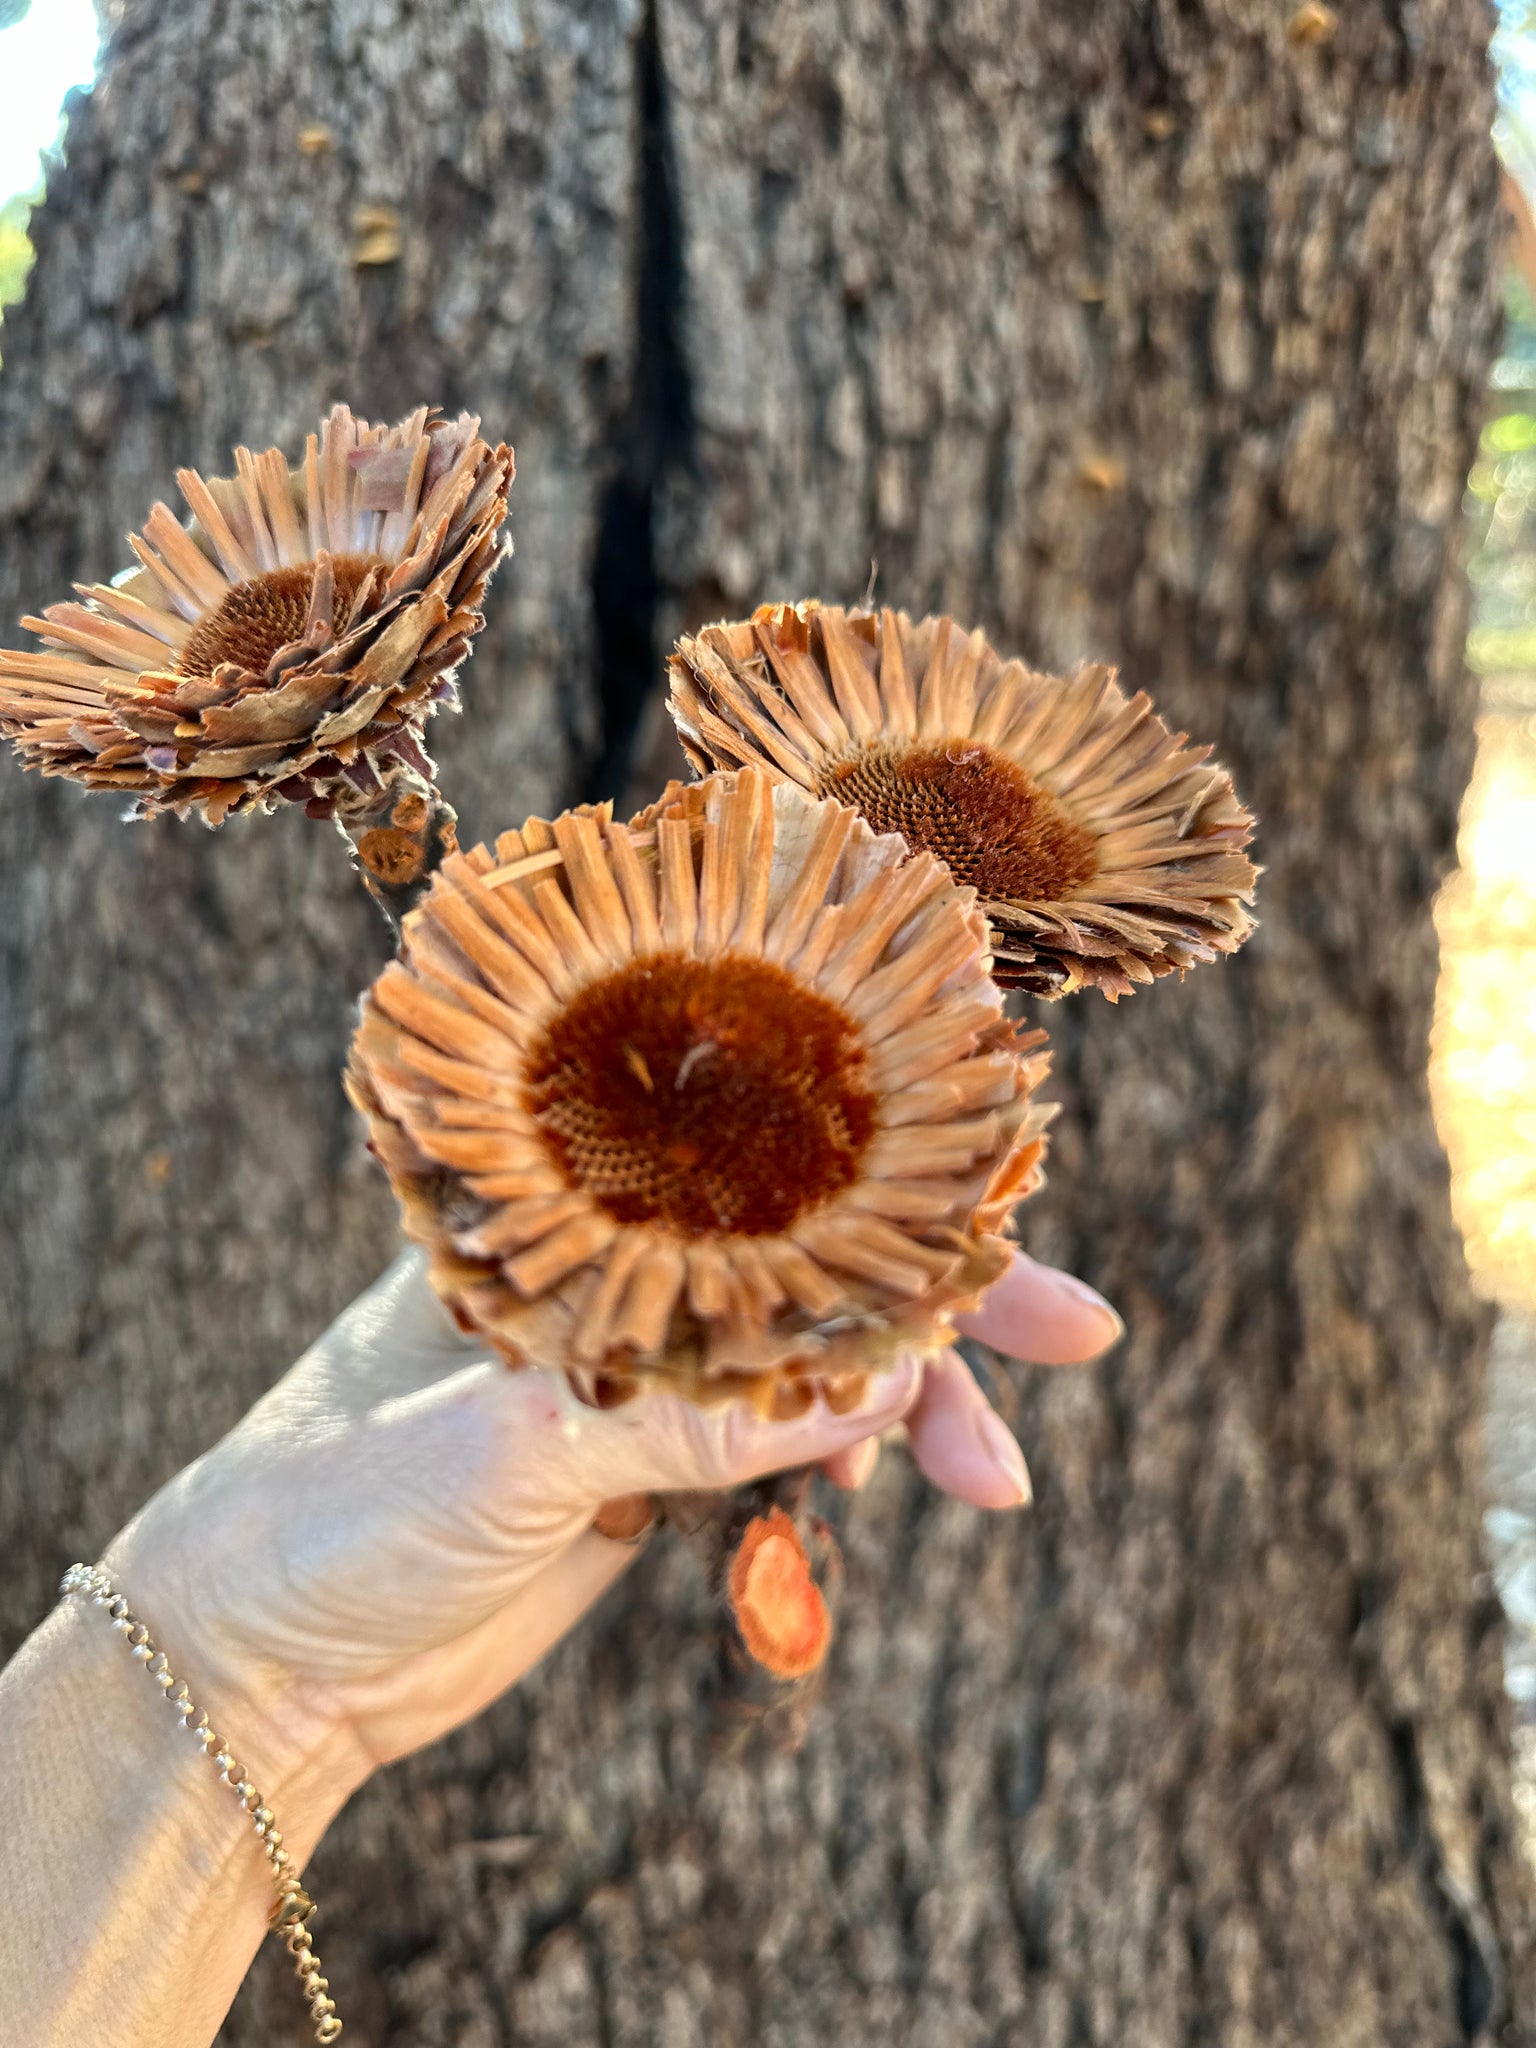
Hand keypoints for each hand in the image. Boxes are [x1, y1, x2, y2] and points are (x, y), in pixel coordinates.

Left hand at [104, 1250, 1120, 1830]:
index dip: (882, 1176)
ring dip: (906, 1404)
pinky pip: (774, 1446)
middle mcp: (608, 1268)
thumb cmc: (330, 1508)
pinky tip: (867, 1503)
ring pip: (808, 1356)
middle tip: (1077, 1336)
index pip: (749, 1158)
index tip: (1002, 1201)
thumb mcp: (504, 1449)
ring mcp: (631, 1368)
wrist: (255, 1661)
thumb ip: (686, 1414)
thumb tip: (879, 1383)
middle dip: (940, 1296)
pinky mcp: (641, 1467)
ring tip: (992, 1479)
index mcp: (557, 1209)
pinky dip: (839, 1466)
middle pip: (805, 1248)